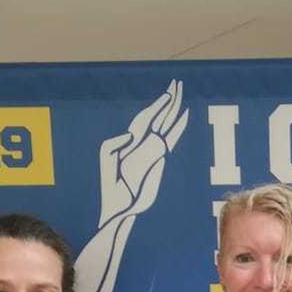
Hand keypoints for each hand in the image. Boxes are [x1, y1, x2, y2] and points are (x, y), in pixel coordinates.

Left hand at [97, 80, 189, 225]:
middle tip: (177, 85)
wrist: (120, 206)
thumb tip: (130, 136)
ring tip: (181, 96)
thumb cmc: (111, 185)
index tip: (167, 93)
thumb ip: (114, 145)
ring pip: (166, 126)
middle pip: (158, 116)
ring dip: (174, 111)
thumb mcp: (106, 161)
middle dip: (167, 101)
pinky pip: (171, 140)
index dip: (156, 106)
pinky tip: (184, 117)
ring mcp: (153, 151)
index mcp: (130, 140)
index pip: (145, 118)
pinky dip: (178, 128)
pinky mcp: (159, 160)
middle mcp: (143, 142)